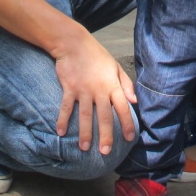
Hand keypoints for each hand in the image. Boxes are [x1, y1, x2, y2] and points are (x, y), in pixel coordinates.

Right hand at [53, 32, 137, 153]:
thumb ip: (126, 84)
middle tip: (105, 151)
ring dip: (84, 132)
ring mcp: (83, 90)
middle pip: (103, 116)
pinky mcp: (69, 88)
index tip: (129, 138)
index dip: (126, 123)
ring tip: (84, 148)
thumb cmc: (97, 55)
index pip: (122, 107)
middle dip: (105, 135)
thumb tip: (134, 101)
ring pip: (84, 115)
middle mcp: (98, 90)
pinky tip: (60, 133)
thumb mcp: (115, 67)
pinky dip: (62, 120)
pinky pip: (65, 107)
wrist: (74, 43)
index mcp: (112, 85)